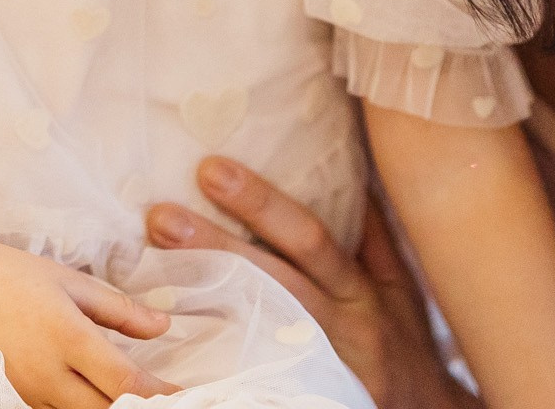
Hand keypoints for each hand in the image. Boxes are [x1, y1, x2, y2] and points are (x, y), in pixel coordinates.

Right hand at [0, 238, 179, 408]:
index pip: (127, 385)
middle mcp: (49, 377)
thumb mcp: (67, 281)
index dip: (163, 397)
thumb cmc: (4, 275)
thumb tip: (164, 326)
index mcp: (68, 339)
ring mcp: (28, 394)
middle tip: (174, 403)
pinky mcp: (13, 401)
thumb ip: (119, 310)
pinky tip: (97, 398)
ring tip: (140, 402)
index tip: (191, 396)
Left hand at [147, 157, 477, 408]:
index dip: (262, 204)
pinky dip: (215, 356)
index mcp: (359, 291)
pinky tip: (173, 336)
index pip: (309, 239)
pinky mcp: (303, 395)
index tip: (210, 169)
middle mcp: (338, 328)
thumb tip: (350, 169)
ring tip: (150, 271)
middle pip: (273, 283)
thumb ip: (373, 235)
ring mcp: (316, 368)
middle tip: (160, 216)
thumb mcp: (399, 289)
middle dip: (217, 248)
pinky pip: (252, 375)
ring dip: (203, 299)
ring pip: (255, 330)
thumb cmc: (403, 343)